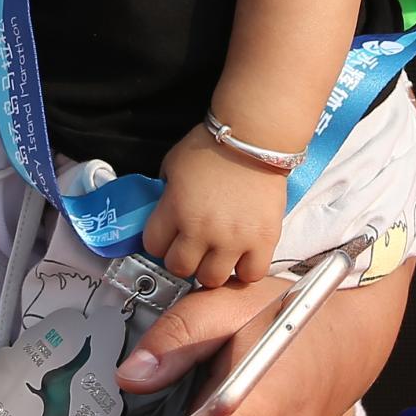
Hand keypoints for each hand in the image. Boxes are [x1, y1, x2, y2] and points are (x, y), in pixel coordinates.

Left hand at [143, 133, 286, 289]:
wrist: (255, 137)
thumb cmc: (215, 146)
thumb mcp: (173, 164)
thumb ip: (165, 191)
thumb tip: (165, 209)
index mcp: (174, 208)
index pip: (153, 246)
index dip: (160, 242)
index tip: (168, 238)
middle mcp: (201, 228)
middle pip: (180, 268)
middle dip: (183, 259)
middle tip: (192, 248)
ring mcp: (233, 238)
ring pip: (213, 278)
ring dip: (212, 268)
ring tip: (218, 254)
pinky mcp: (263, 239)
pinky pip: (251, 274)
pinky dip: (245, 269)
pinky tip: (243, 256)